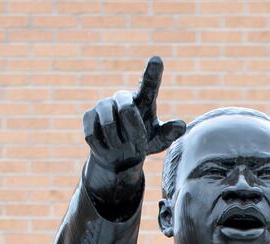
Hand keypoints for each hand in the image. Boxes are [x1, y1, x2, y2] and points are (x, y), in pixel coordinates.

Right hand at [82, 56, 186, 212]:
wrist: (117, 156)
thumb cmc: (141, 143)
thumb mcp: (158, 141)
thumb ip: (168, 133)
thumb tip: (181, 125)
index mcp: (143, 99)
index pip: (149, 84)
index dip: (152, 72)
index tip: (157, 60)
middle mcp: (123, 97)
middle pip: (126, 110)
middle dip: (132, 132)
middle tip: (137, 146)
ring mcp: (103, 104)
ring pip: (108, 125)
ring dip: (117, 143)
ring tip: (122, 147)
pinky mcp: (88, 115)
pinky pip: (93, 135)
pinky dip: (103, 148)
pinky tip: (107, 147)